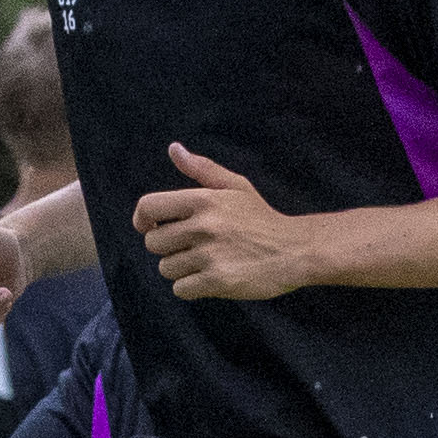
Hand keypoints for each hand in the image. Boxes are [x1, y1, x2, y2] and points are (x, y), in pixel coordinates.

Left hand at [134, 147, 313, 300]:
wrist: (296, 250)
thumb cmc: (262, 219)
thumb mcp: (236, 186)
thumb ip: (202, 169)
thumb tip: (173, 149)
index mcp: (204, 200)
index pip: (148, 206)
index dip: (142, 219)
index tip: (150, 227)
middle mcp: (204, 226)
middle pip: (153, 242)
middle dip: (167, 247)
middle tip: (190, 247)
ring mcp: (210, 254)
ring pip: (166, 268)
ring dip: (180, 269)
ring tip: (205, 262)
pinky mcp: (218, 281)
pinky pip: (180, 289)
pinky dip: (190, 288)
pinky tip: (209, 278)